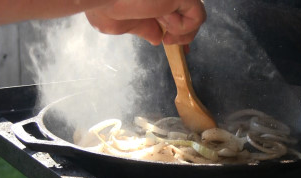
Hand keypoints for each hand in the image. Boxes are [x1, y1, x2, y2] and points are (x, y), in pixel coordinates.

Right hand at [85, 0, 205, 44]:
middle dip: (187, 36)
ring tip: (165, 34)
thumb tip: (156, 38)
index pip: (176, 15)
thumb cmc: (103, 5)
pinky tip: (166, 26)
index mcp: (154, 2)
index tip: (182, 50)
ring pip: (197, 17)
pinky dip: (184, 29)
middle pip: (188, 15)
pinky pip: (198, 17)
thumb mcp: (120, 24)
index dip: (181, 31)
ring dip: (181, 33)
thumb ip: (141, 29)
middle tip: (179, 49)